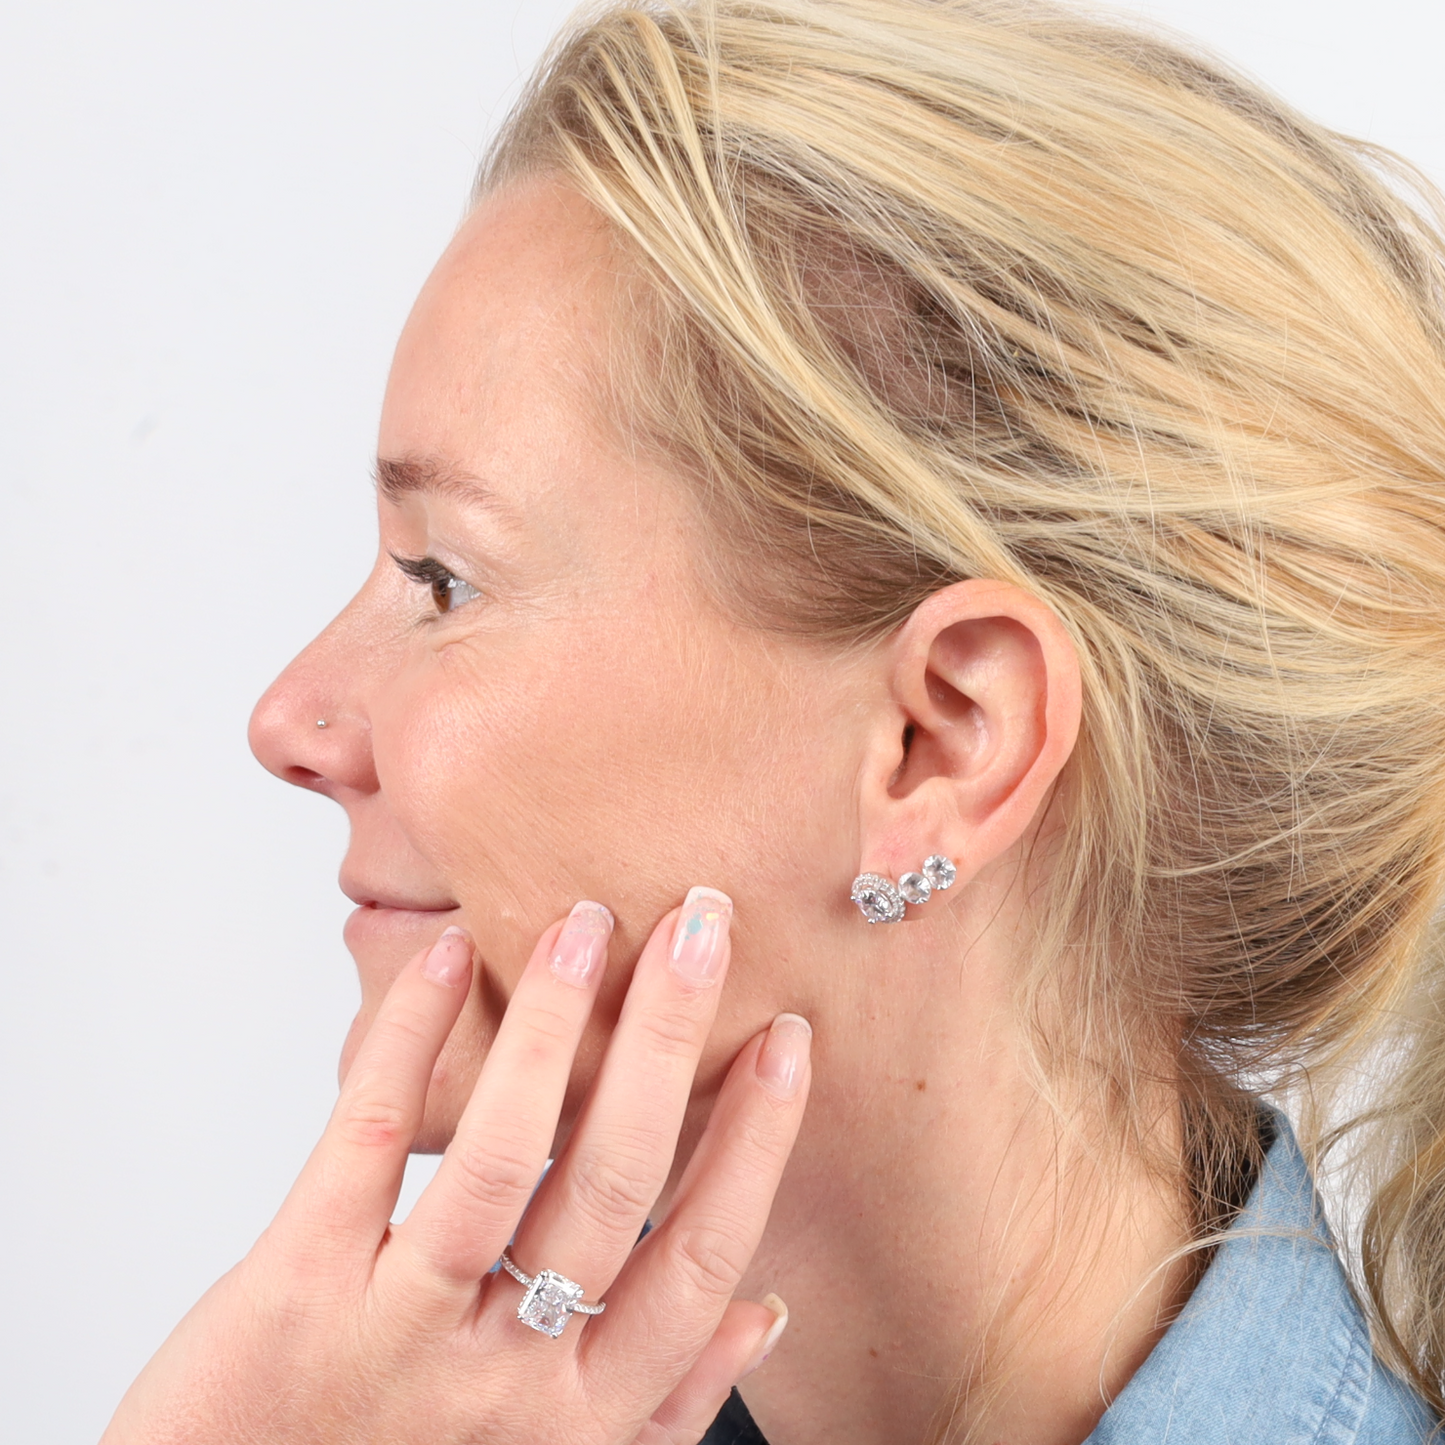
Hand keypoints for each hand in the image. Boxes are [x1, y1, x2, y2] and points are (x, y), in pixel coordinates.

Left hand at [101, 889, 809, 1443]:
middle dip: (669, 1040)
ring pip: (500, 1154)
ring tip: (587, 924)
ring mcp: (397, 1331)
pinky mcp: (295, 1290)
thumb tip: (766, 1310)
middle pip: (614, 1183)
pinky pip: (366, 1140)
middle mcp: (504, 1379)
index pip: (700, 1258)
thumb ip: (663, 1398)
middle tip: (702, 926)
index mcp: (582, 1414)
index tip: (787, 1038)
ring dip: (554, 1025)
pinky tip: (448, 959)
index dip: (755, 1140)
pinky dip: (411, 1036)